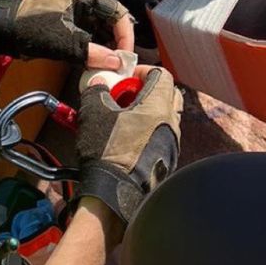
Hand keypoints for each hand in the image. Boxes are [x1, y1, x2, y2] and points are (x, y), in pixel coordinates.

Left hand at [0, 0, 133, 62]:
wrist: (4, 29)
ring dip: (109, 48)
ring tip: (112, 68)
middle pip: (114, 21)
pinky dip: (98, 49)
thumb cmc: (31, 28)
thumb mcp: (62, 41)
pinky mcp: (75, 23)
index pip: (117, 12)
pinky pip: (94, 36)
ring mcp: (81, 11)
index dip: (125, 35)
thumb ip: (91, 52)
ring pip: (105, 30)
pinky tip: (100, 64)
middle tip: (120, 66)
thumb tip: (117, 63)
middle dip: (118, 43)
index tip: (124, 58)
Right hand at [76, 67, 182, 224]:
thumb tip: (99, 85)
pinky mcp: (167, 162)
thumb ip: (97, 90)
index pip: (161, 74)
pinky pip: (162, 138)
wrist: (115, 192)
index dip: (142, 72)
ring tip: (124, 119)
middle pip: (169, 94)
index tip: (125, 79)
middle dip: (149, 91)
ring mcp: (171, 144)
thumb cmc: (107, 150)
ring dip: (148, 113)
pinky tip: (128, 140)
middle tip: (126, 97)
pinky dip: (149, 132)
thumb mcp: (94, 112)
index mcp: (158, 105)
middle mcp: (171, 123)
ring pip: (166, 117)